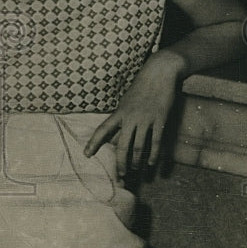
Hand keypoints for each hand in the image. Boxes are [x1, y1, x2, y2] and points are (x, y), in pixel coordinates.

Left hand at [84, 49, 184, 178]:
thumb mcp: (127, 100)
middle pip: (121, 145)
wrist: (160, 72)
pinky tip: (151, 163)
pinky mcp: (160, 119)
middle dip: (120, 163)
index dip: (94, 143)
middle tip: (121, 175)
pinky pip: (155, 142)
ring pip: (138, 147)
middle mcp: (130, 117)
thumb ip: (122, 117)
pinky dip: (153, 155)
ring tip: (136, 169)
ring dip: (137, 161)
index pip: (103, 130)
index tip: (86, 155)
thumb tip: (116, 136)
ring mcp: (145, 118)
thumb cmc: (142, 86)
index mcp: (120, 112)